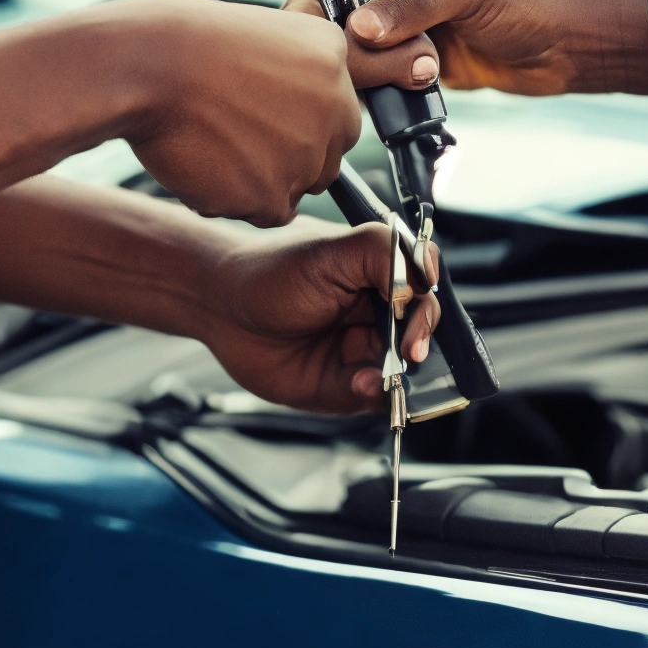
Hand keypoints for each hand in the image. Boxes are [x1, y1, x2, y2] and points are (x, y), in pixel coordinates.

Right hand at [125, 0, 361, 227]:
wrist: (150, 67)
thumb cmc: (188, 45)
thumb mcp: (264, 34)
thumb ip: (298, 73)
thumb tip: (302, 111)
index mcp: (333, 57)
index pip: (338, 114)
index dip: (302, 123)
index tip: (264, 117)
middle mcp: (335, 107)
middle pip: (326, 157)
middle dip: (291, 156)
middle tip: (238, 136)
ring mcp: (309, 155)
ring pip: (296, 188)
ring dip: (263, 179)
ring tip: (215, 145)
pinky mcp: (276, 196)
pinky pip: (268, 213)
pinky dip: (239, 199)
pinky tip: (208, 165)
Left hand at [200, 221, 441, 413]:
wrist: (220, 306)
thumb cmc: (269, 270)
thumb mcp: (332, 250)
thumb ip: (383, 251)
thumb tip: (425, 279)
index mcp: (379, 273)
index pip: (425, 289)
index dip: (426, 307)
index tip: (415, 320)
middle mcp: (375, 312)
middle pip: (422, 333)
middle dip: (420, 344)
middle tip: (407, 351)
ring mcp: (361, 350)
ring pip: (404, 370)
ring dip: (398, 374)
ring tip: (375, 371)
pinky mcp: (343, 384)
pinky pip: (375, 397)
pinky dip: (373, 394)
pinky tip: (358, 382)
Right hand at [291, 0, 647, 96]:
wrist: (586, 38)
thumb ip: (411, 2)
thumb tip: (358, 26)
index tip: (313, 27)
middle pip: (345, 14)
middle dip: (352, 39)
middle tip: (372, 54)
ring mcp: (416, 28)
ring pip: (366, 52)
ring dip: (380, 67)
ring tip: (418, 70)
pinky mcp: (429, 65)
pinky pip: (392, 78)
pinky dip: (395, 89)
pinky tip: (415, 89)